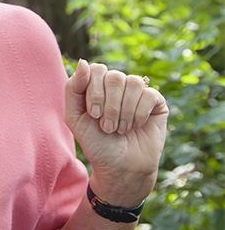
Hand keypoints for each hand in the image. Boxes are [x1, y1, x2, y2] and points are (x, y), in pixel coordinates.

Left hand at [65, 59, 168, 206]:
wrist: (120, 168)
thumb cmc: (96, 143)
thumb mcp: (75, 118)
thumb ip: (73, 89)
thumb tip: (83, 62)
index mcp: (97, 84)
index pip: (96, 69)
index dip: (95, 92)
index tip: (93, 115)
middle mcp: (117, 85)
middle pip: (114, 76)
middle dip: (109, 106)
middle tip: (107, 127)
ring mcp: (137, 92)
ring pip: (133, 83)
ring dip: (124, 111)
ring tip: (120, 130)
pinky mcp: (156, 101)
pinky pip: (149, 94)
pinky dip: (139, 113)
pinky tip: (135, 127)